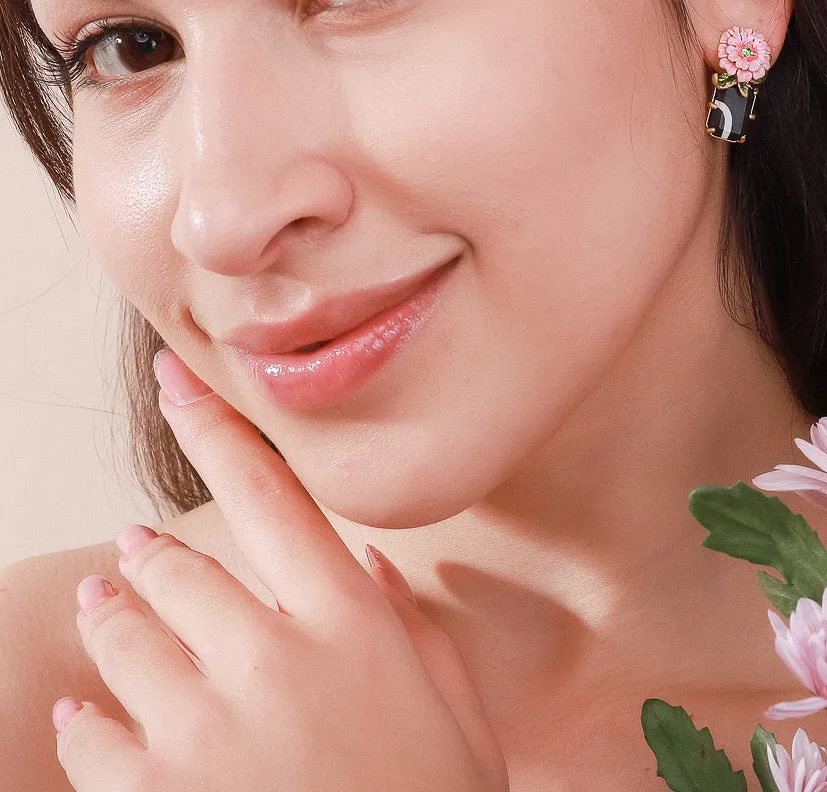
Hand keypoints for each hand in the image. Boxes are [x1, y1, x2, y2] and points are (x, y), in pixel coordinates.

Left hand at [52, 348, 508, 791]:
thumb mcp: (454, 710)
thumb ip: (409, 625)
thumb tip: (362, 562)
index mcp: (349, 624)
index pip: (271, 493)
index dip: (217, 424)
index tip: (175, 376)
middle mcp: (272, 657)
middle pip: (178, 566)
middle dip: (148, 555)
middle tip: (132, 552)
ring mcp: (208, 729)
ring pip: (128, 636)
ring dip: (112, 617)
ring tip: (105, 606)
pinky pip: (97, 735)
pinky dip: (88, 719)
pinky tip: (88, 717)